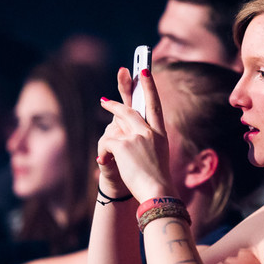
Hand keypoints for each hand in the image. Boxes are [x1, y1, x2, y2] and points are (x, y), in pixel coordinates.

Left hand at [97, 67, 174, 201]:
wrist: (157, 193)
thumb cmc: (157, 183)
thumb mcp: (156, 159)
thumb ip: (146, 144)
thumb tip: (133, 138)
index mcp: (160, 135)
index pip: (155, 105)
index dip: (149, 87)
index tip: (144, 70)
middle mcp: (150, 132)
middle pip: (131, 110)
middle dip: (118, 98)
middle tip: (105, 98)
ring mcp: (137, 136)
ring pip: (116, 122)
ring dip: (107, 121)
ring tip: (102, 110)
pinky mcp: (124, 144)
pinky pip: (106, 141)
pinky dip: (103, 151)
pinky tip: (105, 160)